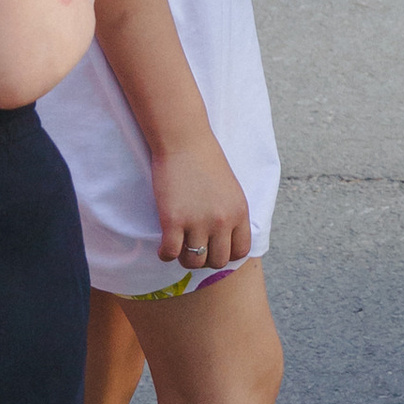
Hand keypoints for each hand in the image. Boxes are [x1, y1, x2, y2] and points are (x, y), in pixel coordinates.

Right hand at [151, 135, 252, 272]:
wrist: (184, 141)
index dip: (226, 254)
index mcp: (239, 212)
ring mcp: (197, 222)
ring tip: (179, 246)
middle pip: (217, 261)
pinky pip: (170, 253)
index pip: (240, 251)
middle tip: (193, 248)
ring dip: (184, 259)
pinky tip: (163, 245)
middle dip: (205, 259)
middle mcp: (222, 221)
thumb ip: (231, 215)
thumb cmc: (206, 161)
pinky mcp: (173, 220)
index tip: (214, 248)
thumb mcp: (231, 190)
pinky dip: (165, 254)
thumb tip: (224, 241)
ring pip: (193, 262)